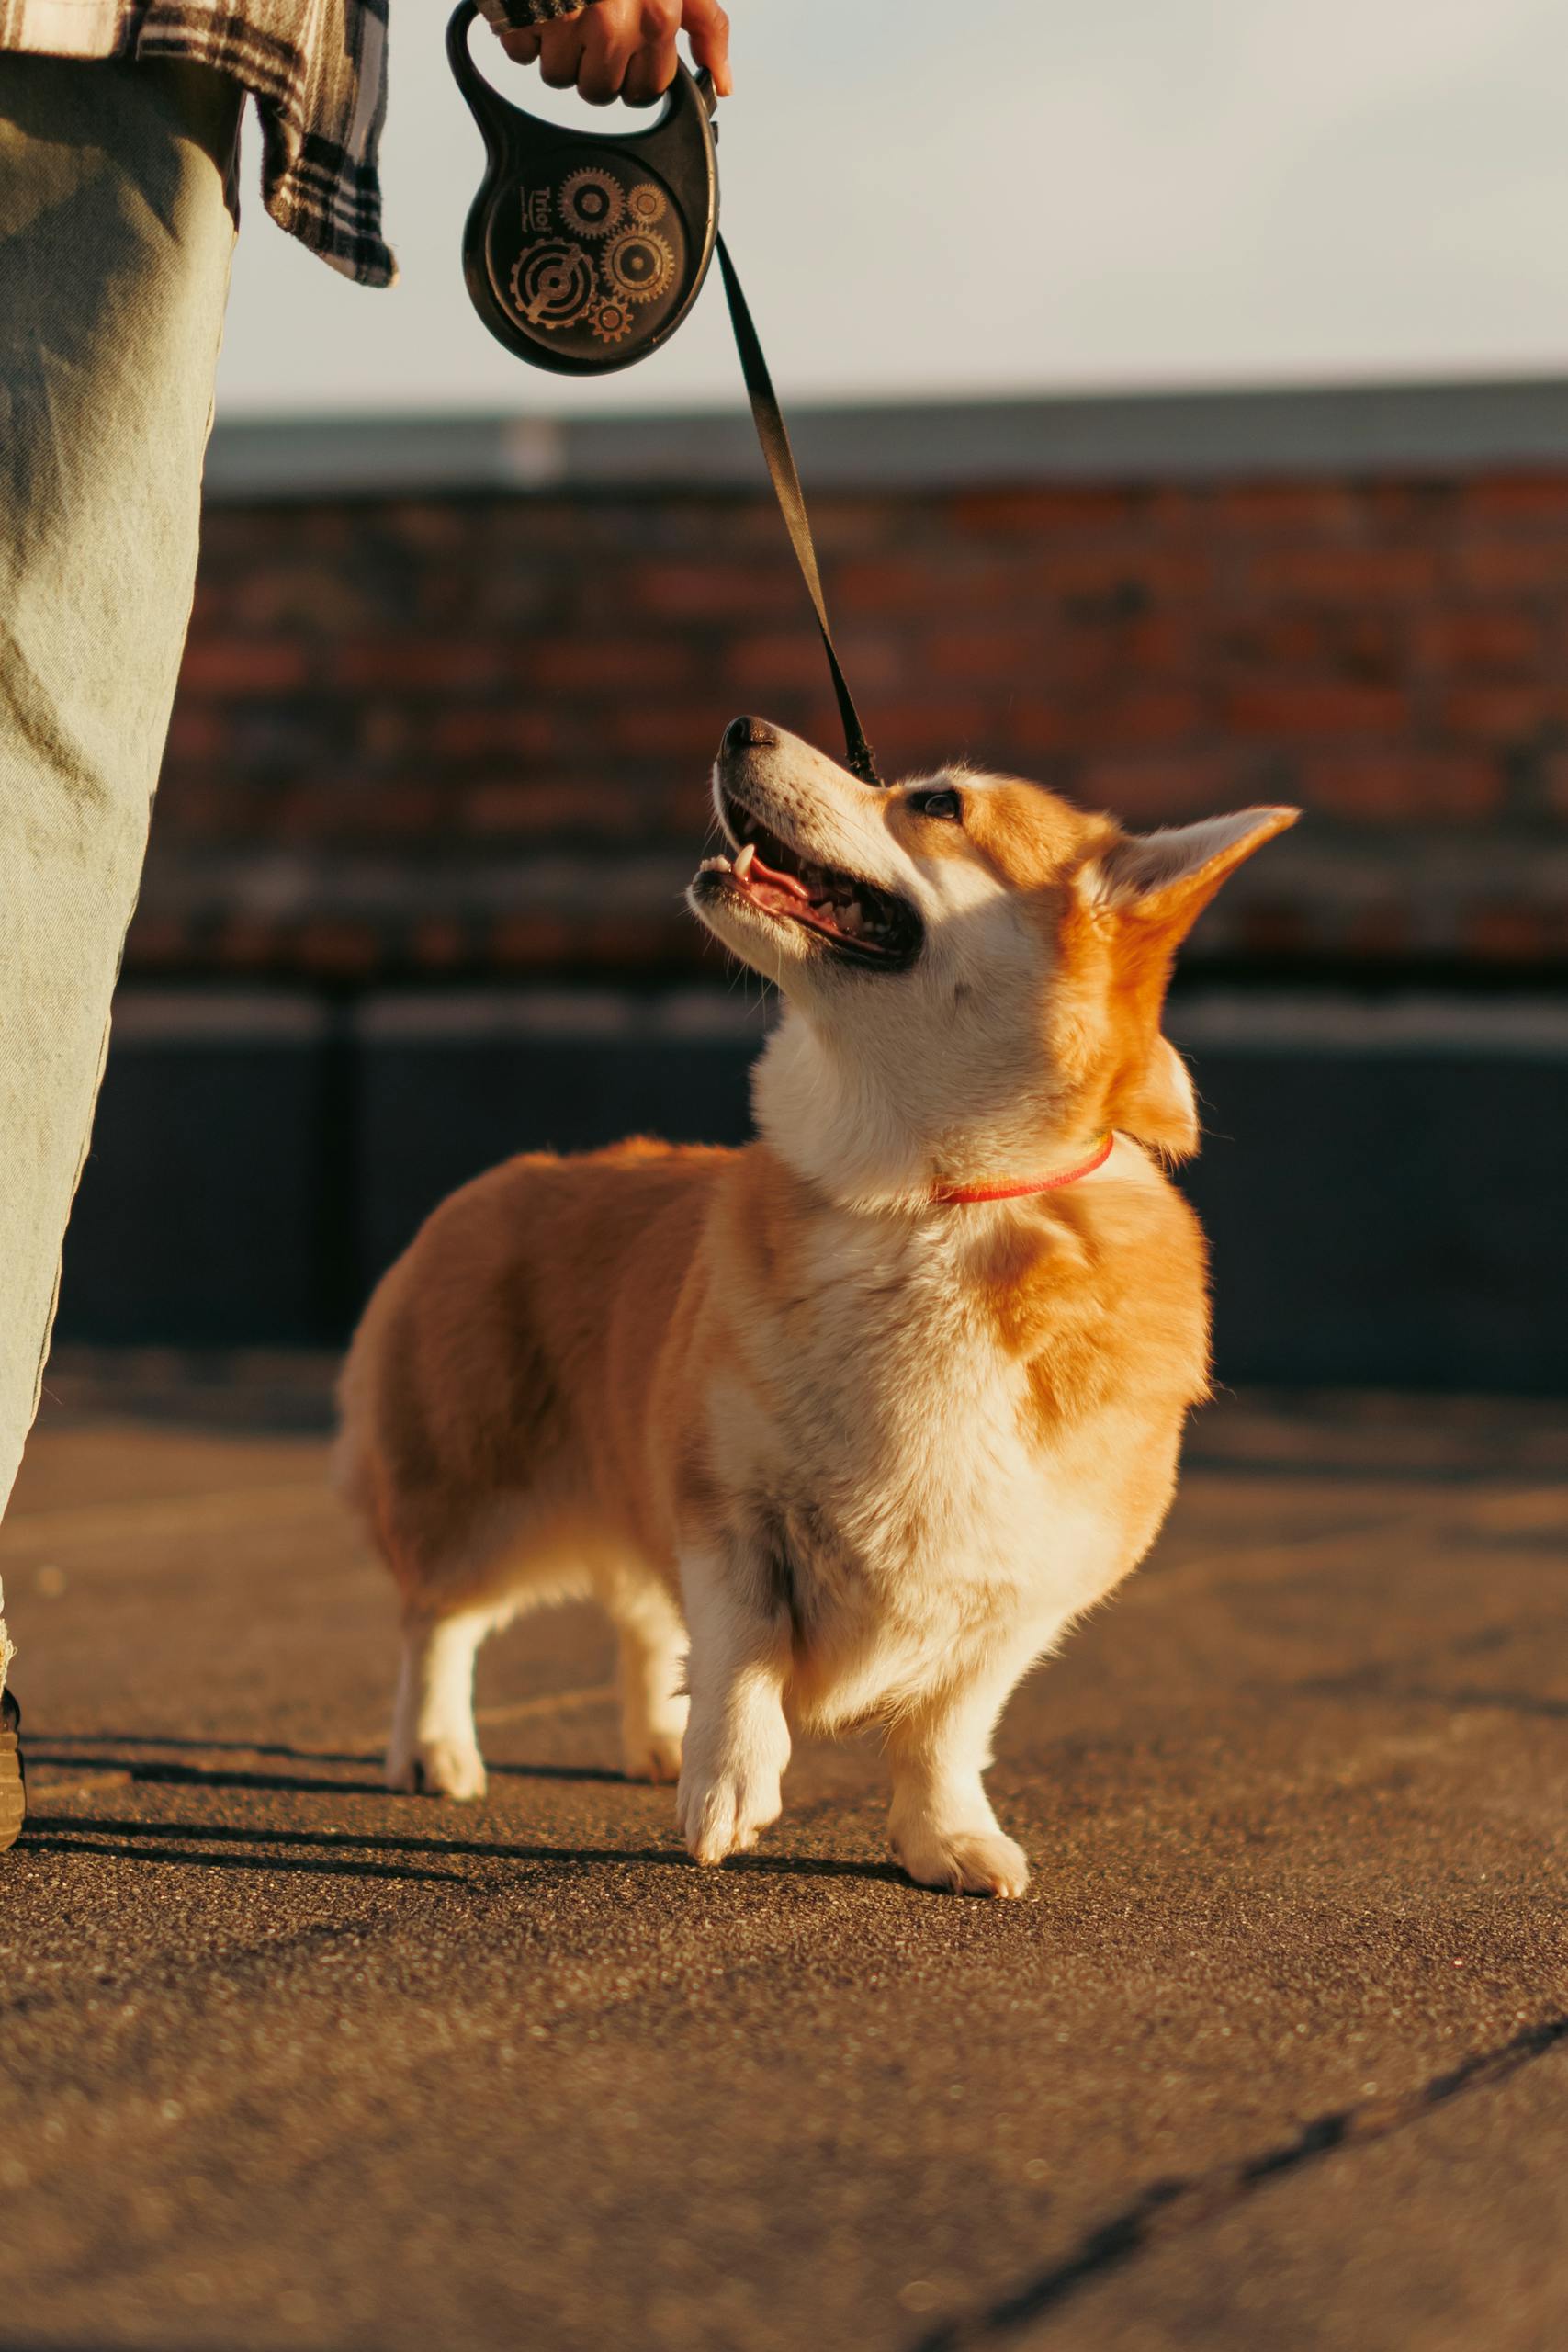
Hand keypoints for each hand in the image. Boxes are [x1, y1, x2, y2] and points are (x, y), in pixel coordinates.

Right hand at [494, 2, 732, 107]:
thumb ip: (707, 27)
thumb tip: (722, 82)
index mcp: (656, 17)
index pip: (645, 90)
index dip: (634, 74)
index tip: (628, 51)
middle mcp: (611, 25)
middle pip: (598, 91)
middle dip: (594, 65)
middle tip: (592, 24)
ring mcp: (564, 21)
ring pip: (558, 76)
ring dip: (559, 51)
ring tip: (567, 9)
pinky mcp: (523, 16)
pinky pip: (520, 53)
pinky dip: (525, 33)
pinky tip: (540, 5)